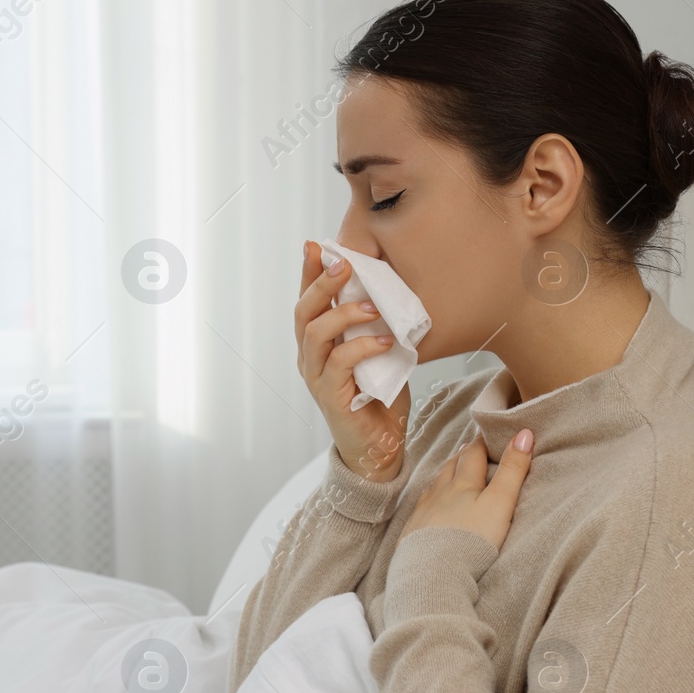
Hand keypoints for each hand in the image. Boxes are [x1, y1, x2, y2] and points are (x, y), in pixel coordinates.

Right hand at [294, 239, 411, 481]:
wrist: (380, 448)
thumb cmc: (380, 400)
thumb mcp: (378, 354)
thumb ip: (373, 327)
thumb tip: (390, 294)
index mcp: (318, 345)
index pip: (308, 302)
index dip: (309, 273)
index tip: (317, 245)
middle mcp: (310, 359)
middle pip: (304, 312)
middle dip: (321, 282)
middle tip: (343, 263)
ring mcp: (317, 378)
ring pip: (315, 333)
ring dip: (343, 313)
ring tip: (371, 306)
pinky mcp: (330, 397)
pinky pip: (340, 362)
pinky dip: (362, 347)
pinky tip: (384, 340)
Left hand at [400, 430, 533, 549]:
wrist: (431, 573)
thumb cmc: (470, 540)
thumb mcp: (500, 504)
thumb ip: (513, 471)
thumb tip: (524, 434)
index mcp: (462, 482)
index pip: (474, 454)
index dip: (483, 442)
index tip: (490, 432)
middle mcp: (439, 491)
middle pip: (452, 465)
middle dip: (463, 455)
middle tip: (471, 448)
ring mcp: (424, 511)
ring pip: (435, 484)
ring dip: (446, 474)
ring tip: (453, 470)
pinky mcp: (413, 531)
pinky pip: (422, 506)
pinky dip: (430, 498)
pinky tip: (431, 504)